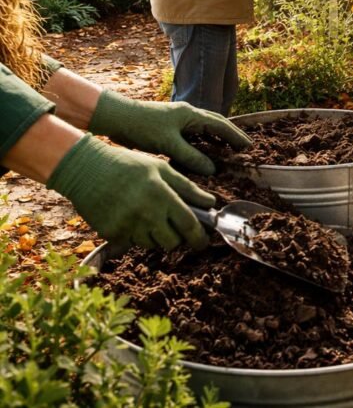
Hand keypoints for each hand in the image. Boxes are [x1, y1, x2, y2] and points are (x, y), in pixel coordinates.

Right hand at [47, 135, 215, 249]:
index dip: (199, 237)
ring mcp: (126, 226)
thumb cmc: (127, 165)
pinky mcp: (110, 234)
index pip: (188, 225)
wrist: (85, 168)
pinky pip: (132, 242)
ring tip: (149, 216)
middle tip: (174, 226)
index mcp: (161, 195)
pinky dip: (136, 234)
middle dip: (177, 237)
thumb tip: (210, 203)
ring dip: (156, 236)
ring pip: (152, 244)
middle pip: (172, 242)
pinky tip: (130, 217)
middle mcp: (145, 214)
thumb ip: (187, 187)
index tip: (203, 241)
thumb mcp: (161, 168)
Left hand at [88, 91, 251, 175]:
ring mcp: (179, 119)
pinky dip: (203, 142)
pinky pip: (193, 134)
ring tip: (228, 150)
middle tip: (243, 148)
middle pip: (216, 123)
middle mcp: (188, 114)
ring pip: (204, 128)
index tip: (249, 147)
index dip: (236, 136)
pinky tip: (203, 152)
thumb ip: (191, 157)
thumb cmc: (142, 127)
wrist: (117, 118)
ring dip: (217, 138)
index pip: (220, 125)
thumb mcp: (169, 144)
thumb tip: (213, 169)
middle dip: (231, 135)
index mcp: (191, 114)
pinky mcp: (169, 127)